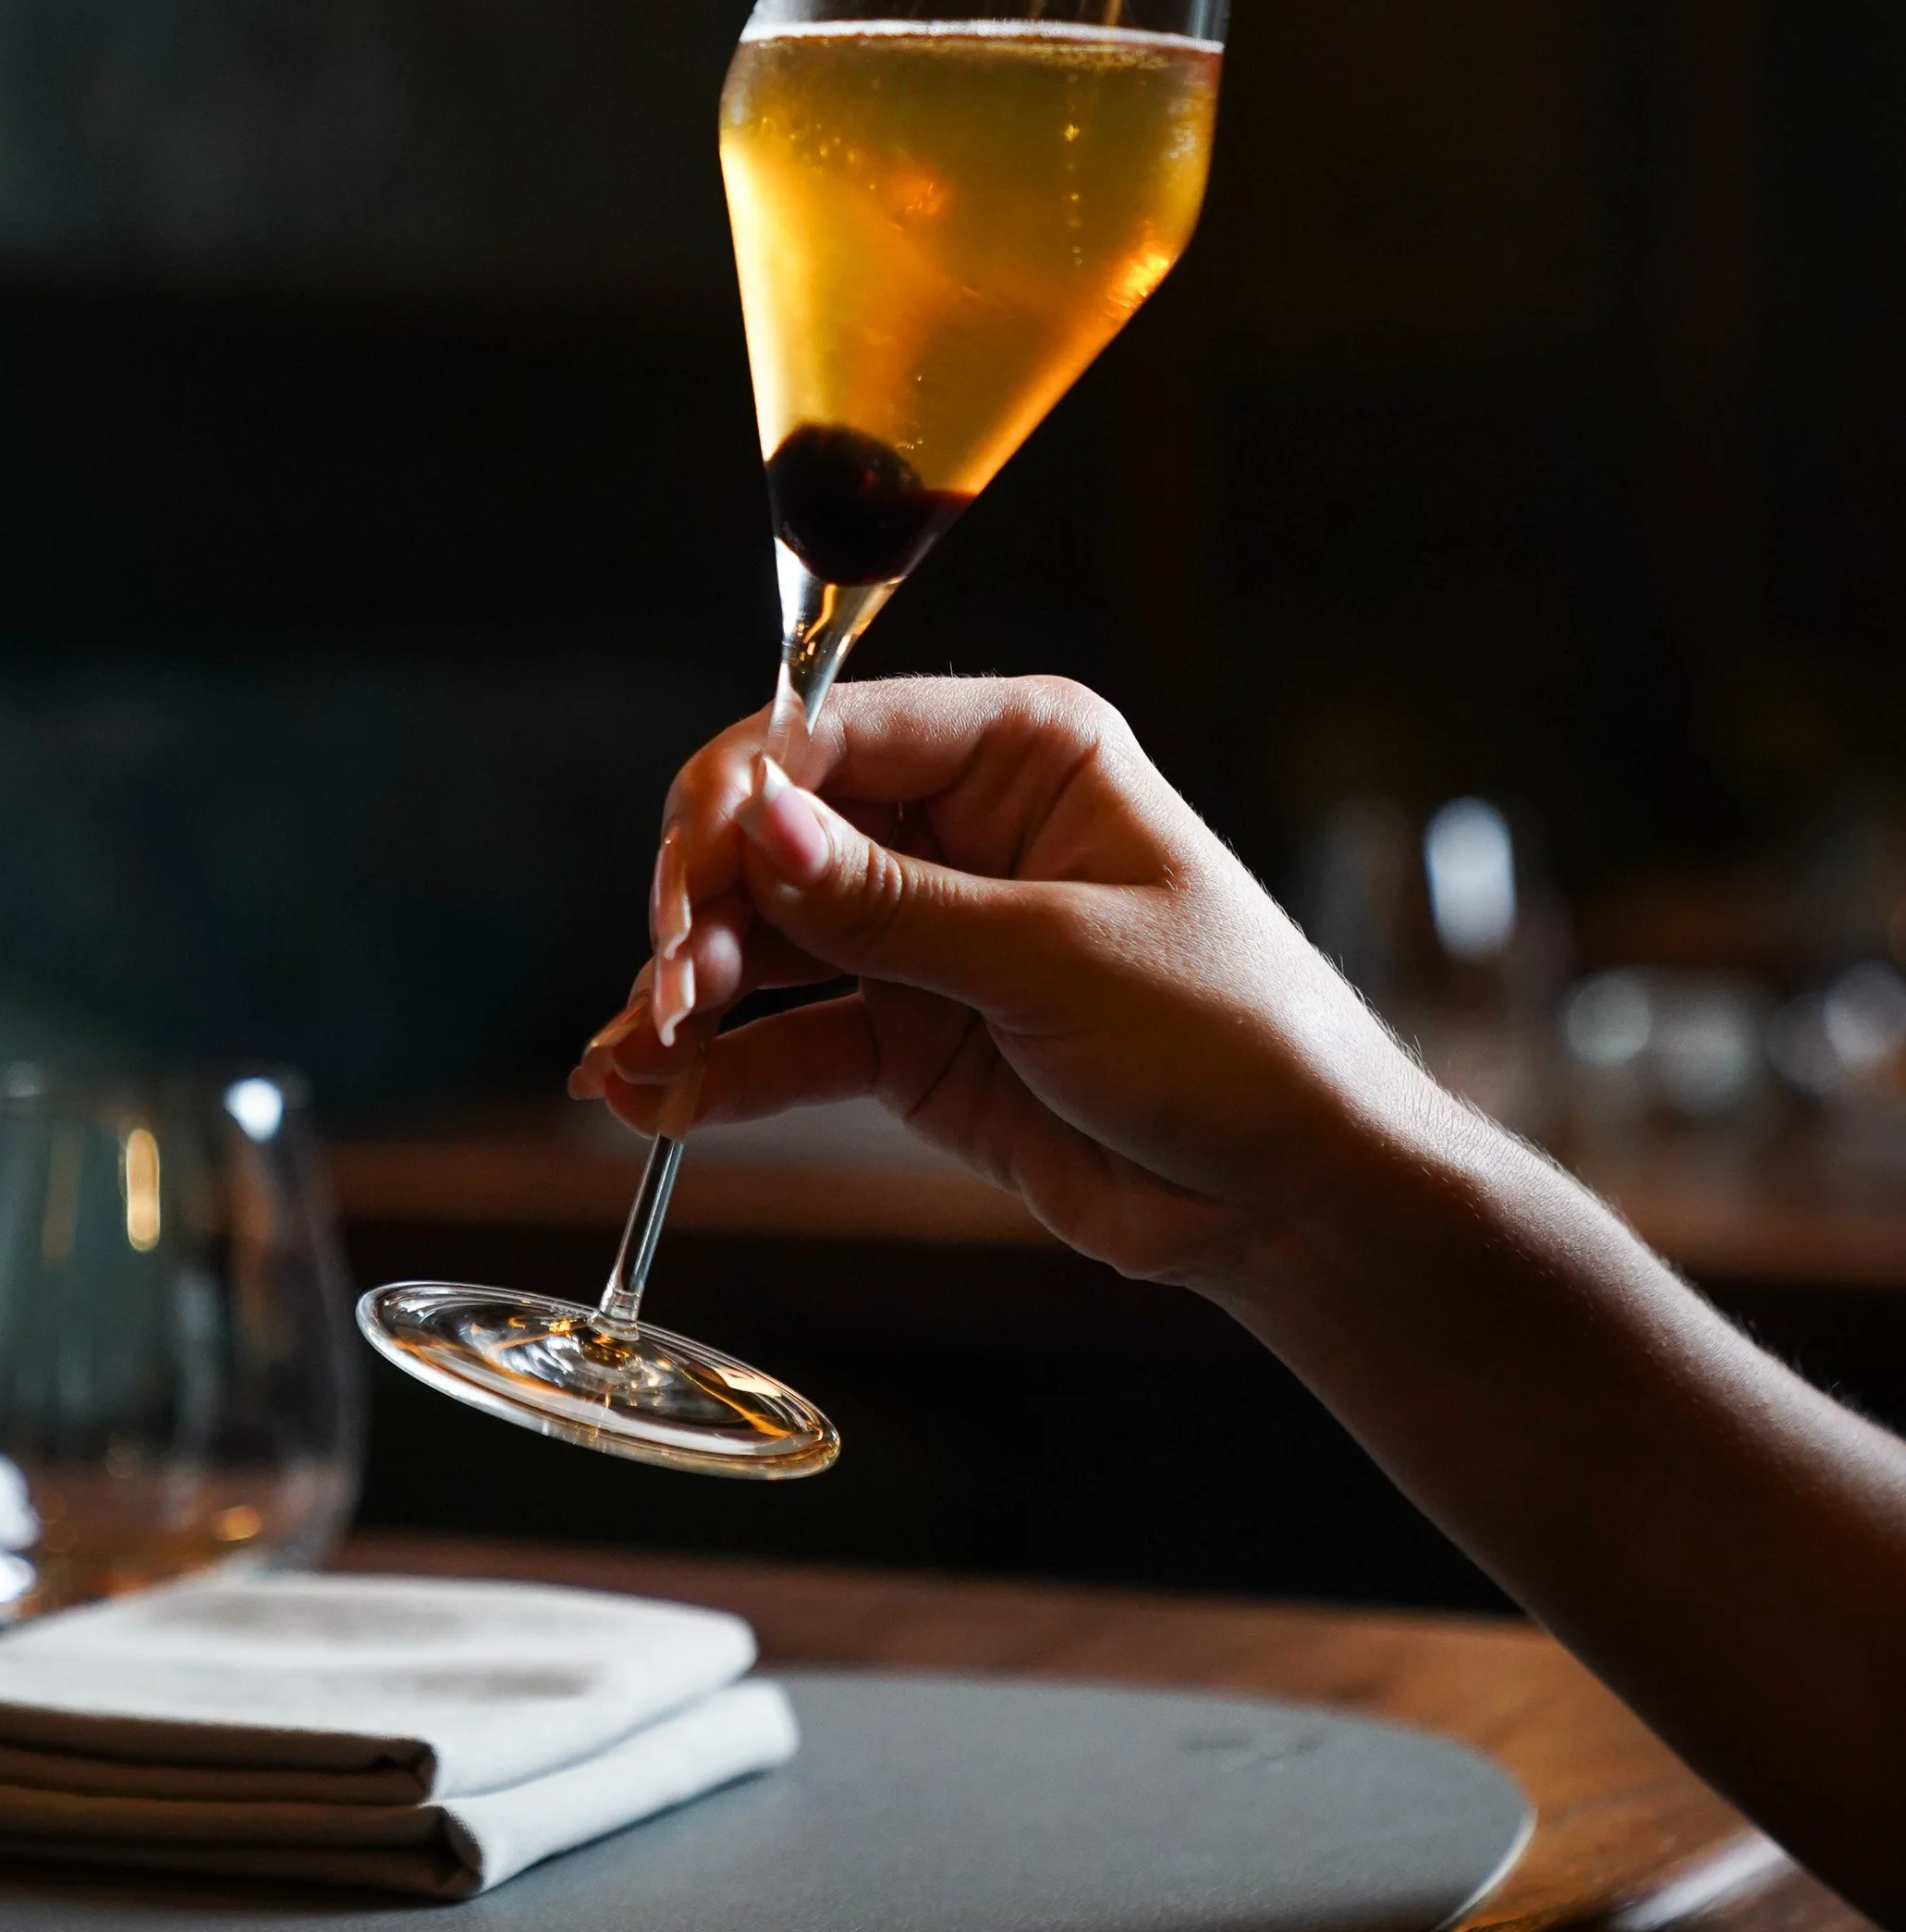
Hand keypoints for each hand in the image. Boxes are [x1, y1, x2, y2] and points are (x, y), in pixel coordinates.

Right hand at [571, 675, 1446, 1294]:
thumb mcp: (1057, 960)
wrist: (1296, 1196)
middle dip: (706, 910)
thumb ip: (893, 903)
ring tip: (634, 1061)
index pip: (833, 735)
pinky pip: (792, 1040)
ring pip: (770, 943)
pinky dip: (723, 1070)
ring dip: (694, 997)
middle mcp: (961, 825)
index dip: (740, 798)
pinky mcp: (911, 1036)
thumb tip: (756, 824)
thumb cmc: (1235, 1037)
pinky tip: (655, 1100)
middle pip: (779, 838)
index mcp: (1021, 750)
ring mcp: (929, 934)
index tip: (685, 877)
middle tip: (665, 992)